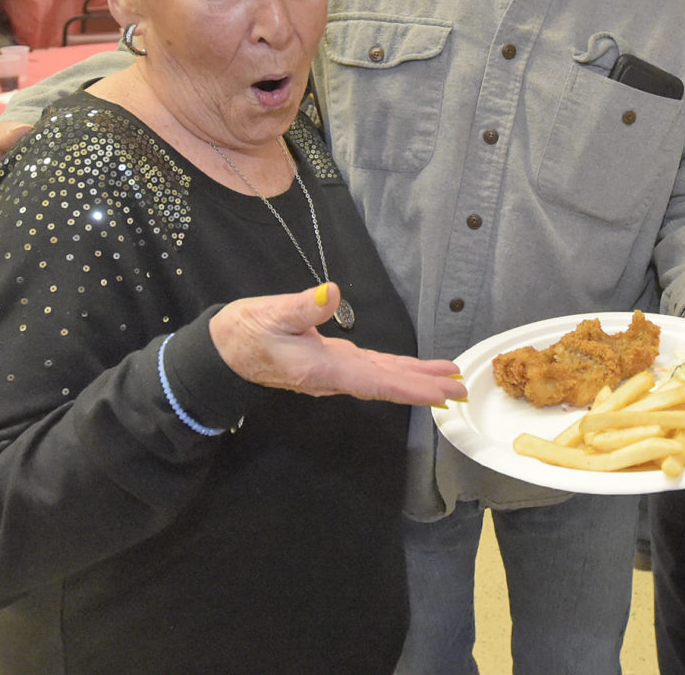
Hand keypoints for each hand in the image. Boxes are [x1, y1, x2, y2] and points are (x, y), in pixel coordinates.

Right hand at [210, 282, 467, 406]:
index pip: (378, 381)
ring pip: (383, 378)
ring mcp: (335, 372)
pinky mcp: (333, 362)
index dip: (413, 387)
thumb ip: (301, 308)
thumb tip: (329, 292)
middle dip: (425, 388)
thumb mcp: (270, 315)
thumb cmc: (244, 332)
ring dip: (416, 380)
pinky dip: (397, 370)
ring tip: (448, 380)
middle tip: (461, 391)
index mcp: (324, 369)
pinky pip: (373, 370)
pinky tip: (413, 370)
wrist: (223, 351)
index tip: (442, 392)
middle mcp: (335, 377)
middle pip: (388, 385)